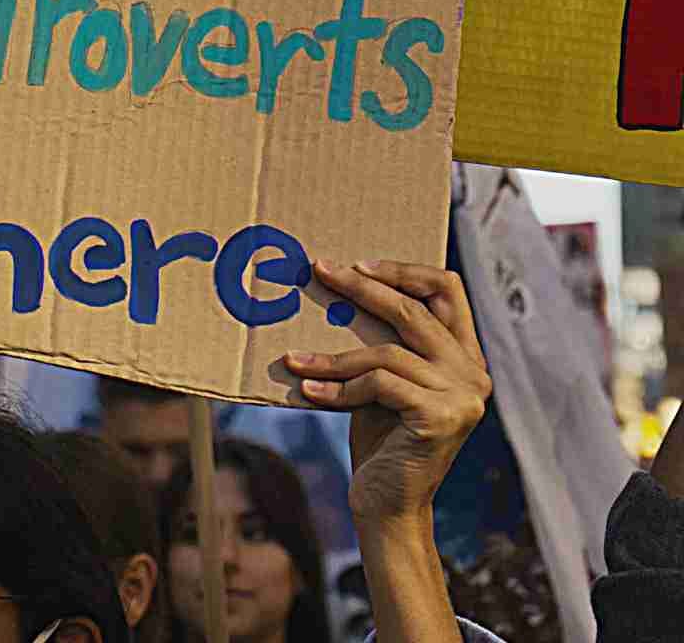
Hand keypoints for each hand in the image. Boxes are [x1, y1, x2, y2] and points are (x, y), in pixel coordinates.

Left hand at [284, 260, 490, 523]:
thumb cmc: (379, 438)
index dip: (403, 270)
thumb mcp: (383, 380)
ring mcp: (462, 397)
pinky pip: (378, 385)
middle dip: (361, 288)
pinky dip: (337, 388)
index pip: (447, 289)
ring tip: (295, 360)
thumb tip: (339, 287)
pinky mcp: (440, 419)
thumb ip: (383, 342)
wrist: (387, 505)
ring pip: (387, 352)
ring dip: (333, 357)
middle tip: (318, 271)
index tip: (356, 264)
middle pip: (413, 310)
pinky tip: (307, 391)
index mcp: (465, 356)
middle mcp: (473, 373)